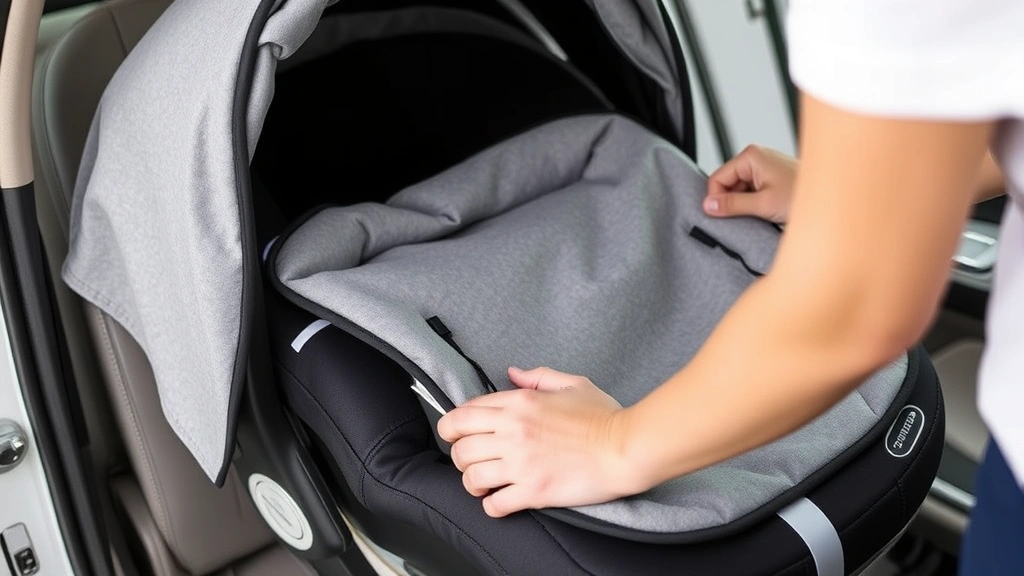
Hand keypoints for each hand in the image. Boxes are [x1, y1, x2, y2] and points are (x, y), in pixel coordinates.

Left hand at [437, 367, 642, 517]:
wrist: (627, 447)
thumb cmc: (604, 416)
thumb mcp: (573, 383)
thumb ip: (538, 375)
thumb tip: (513, 373)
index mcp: (520, 402)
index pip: (464, 413)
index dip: (454, 427)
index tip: (461, 435)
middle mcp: (514, 431)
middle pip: (460, 446)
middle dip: (460, 456)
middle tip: (472, 461)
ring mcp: (522, 463)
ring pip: (470, 477)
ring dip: (472, 483)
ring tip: (483, 484)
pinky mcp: (533, 491)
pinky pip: (494, 504)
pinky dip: (492, 506)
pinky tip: (500, 500)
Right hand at [704, 145, 796, 223]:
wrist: (835, 198)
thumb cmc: (805, 195)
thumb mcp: (763, 204)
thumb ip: (733, 205)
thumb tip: (708, 206)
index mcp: (751, 156)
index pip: (717, 178)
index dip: (716, 199)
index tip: (719, 216)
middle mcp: (756, 157)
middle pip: (727, 183)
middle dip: (731, 202)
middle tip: (744, 218)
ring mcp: (764, 167)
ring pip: (739, 189)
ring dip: (744, 204)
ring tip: (760, 214)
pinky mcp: (771, 177)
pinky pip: (751, 191)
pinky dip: (753, 203)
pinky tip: (764, 211)